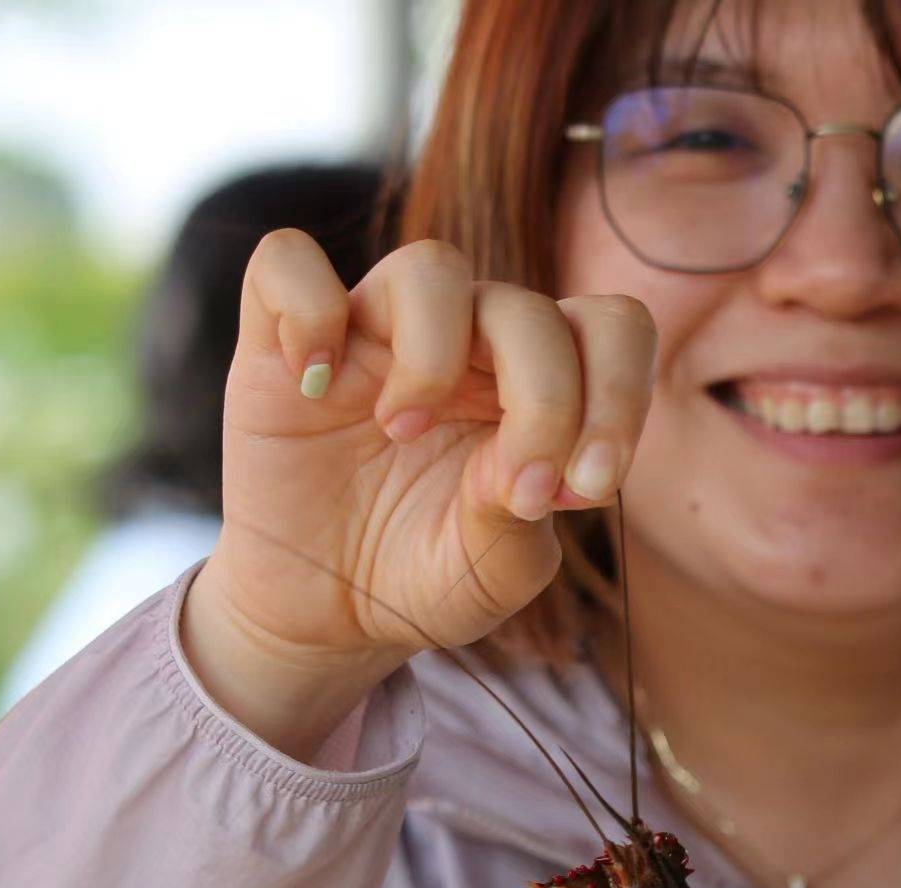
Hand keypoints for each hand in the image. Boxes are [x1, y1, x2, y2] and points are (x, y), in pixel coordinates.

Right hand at [183, 232, 655, 757]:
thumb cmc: (426, 578)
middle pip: (528, 309)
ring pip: (430, 267)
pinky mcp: (280, 339)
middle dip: (545, 402)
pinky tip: (314, 385)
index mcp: (539, 385)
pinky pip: (288, 262)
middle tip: (515, 492)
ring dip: (433, 355)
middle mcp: (468, 343)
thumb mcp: (494, 569)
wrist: (324, 614)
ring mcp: (377, 332)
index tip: (591, 486)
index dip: (619, 392)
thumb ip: (522, 515)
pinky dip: (307, 310)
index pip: (610, 328)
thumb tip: (527, 469)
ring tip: (402, 431)